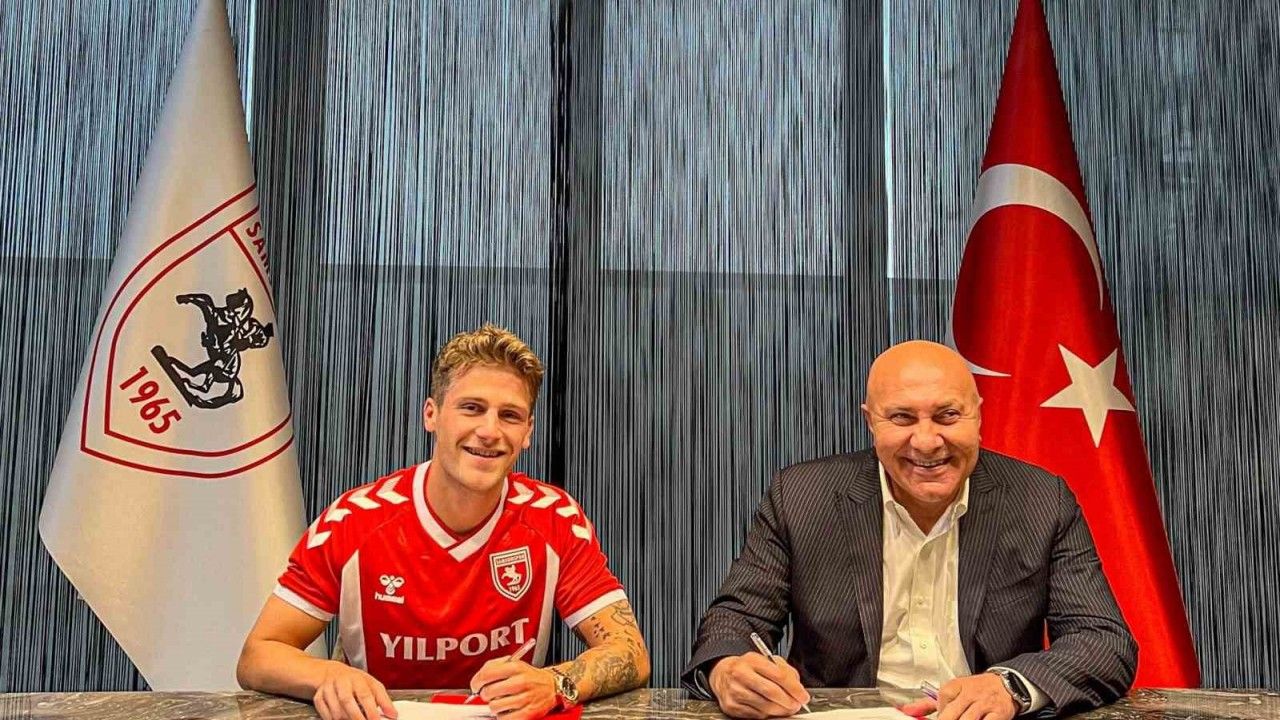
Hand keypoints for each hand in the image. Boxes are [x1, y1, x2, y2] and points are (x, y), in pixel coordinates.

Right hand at [312, 661, 395, 719]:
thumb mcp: (372, 685)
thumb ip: (383, 700)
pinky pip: (325, 714)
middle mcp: (341, 682)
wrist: (333, 673)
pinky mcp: (318, 697)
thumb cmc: (356, 681)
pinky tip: (342, 719)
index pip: (365, 694)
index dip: (371, 710)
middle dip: (357, 717)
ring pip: (335, 710)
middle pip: (347, 701)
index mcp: (357, 678)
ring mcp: (328, 689)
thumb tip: (393, 715)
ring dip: (346, 719)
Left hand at [469, 659, 557, 719]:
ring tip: (501, 701)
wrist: (551, 686)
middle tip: (490, 693)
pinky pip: (504, 718)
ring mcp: (525, 698)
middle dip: (485, 694)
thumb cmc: (530, 676)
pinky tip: (507, 709)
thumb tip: (477, 679)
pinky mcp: (528, 713)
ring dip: (494, 705)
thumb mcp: (514, 663)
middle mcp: (521, 682)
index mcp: (516, 667)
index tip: (476, 685)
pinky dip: (502, 716)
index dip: (476, 682)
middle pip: (488, 692)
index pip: (487, 674)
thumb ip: (494, 666)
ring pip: (494, 706)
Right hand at [708, 653, 810, 718]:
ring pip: (765, 706)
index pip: (778, 675)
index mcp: (752, 660)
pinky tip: (770, 709)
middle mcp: (740, 674)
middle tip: (797, 705)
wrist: (723, 674)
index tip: (803, 696)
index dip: (794, 688)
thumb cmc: (749, 668)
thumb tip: (798, 688)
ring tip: (786, 708)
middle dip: (789, 701)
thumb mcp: (766, 661)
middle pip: (771, 692)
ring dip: (780, 710)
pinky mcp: (731, 706)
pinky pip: (756, 715)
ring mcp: (734, 691)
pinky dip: (767, 715)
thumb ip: (785, 671)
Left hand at [898, 673, 1016, 719]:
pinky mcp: (998, 714)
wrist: (1006, 684)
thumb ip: (929, 704)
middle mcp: (970, 694)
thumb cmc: (977, 690)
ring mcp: (984, 704)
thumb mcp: (953, 691)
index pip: (942, 698)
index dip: (940, 712)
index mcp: (957, 685)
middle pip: (951, 713)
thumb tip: (907, 711)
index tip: (941, 716)